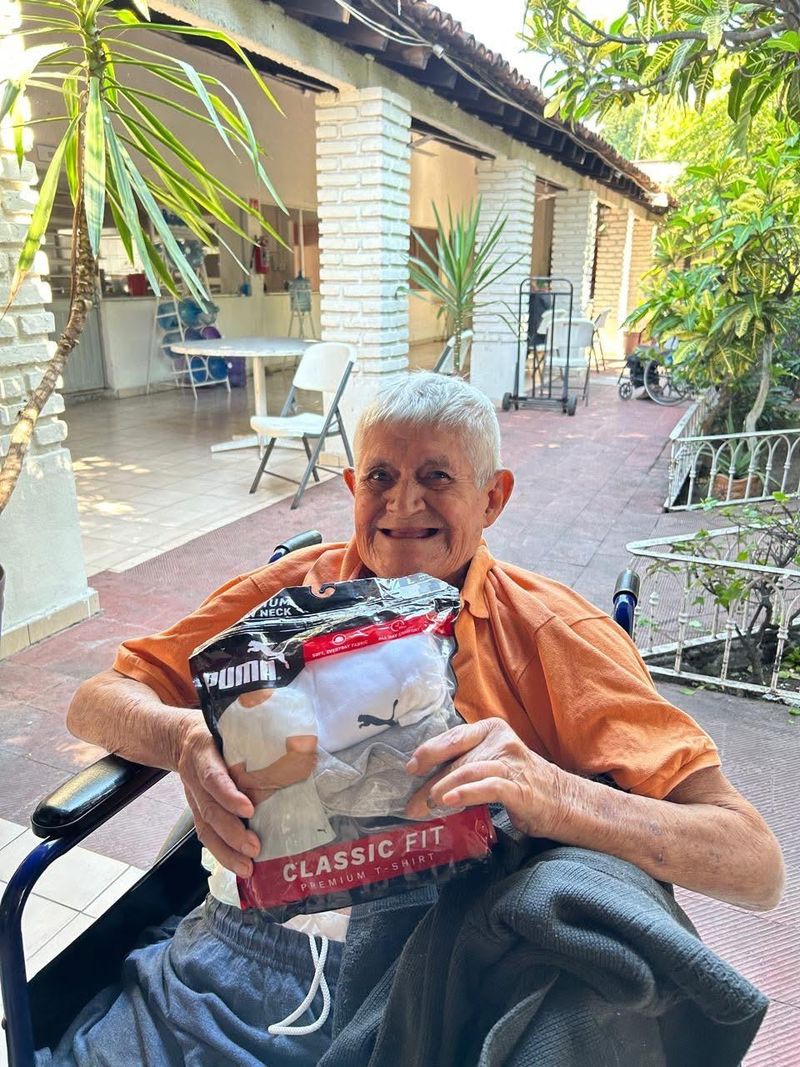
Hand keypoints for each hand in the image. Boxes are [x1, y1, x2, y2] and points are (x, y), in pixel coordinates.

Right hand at [176, 720, 260, 876]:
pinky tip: (238, 864)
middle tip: (255, 848)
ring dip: (226, 851)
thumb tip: (298, 744)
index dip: (229, 795)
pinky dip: (221, 852)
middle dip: (232, 833)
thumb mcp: (226, 725)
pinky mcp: (196, 811)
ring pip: (205, 829)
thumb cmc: (213, 731)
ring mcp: (193, 798)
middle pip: (210, 810)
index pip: (213, 777)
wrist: (178, 737)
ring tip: (247, 867)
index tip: (250, 810)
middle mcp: (194, 778)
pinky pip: (205, 835)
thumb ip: (250, 736)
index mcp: (202, 752)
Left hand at [404, 718, 564, 837]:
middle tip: (412, 802)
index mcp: (492, 729)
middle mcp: (501, 741)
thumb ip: (467, 763)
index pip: (453, 737)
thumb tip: (426, 780)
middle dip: (430, 782)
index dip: (429, 751)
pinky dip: (465, 793)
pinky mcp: (520, 787)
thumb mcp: (493, 762)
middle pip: (457, 759)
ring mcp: (511, 763)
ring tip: (426, 806)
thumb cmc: (521, 781)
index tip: (410, 767)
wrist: (563, 800)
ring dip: (442, 790)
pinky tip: (449, 801)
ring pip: (468, 770)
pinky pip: (487, 787)